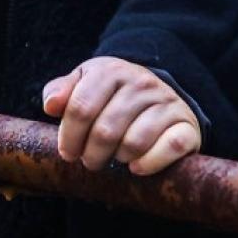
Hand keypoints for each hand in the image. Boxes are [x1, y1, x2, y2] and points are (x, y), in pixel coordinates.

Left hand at [41, 57, 201, 175]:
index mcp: (111, 70)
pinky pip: (168, 148)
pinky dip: (148, 163)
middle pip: (105, 130)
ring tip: (114, 159)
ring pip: (133, 142)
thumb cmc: (112, 95)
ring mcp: (166, 103)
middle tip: (89, 161)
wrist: (160, 94)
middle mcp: (141, 83)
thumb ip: (62, 91)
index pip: (81, 107)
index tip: (67, 152)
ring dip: (118, 158)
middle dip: (91, 154)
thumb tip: (50, 105)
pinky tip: (136, 167)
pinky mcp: (186, 126)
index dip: (69, 136)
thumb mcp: (85, 84)